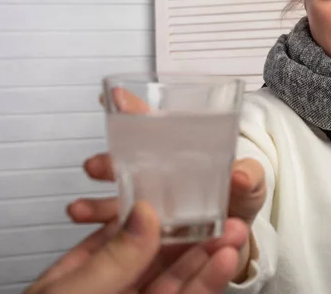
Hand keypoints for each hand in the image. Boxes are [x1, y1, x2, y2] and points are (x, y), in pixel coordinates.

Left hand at [26, 202, 247, 293]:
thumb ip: (112, 259)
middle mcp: (115, 293)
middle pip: (160, 258)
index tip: (186, 197)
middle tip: (222, 217)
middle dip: (193, 236)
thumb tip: (143, 214)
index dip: (158, 215)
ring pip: (179, 282)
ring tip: (233, 236)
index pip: (125, 236)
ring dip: (208, 258)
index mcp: (83, 277)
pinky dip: (205, 284)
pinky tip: (220, 264)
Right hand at [73, 89, 266, 282]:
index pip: (155, 127)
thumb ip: (249, 178)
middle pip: (129, 164)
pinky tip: (88, 232)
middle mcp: (161, 176)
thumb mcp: (250, 183)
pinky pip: (122, 232)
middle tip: (95, 167)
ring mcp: (152, 205)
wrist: (239, 235)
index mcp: (183, 154)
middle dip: (108, 163)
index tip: (112, 96)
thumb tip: (240, 175)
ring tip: (80, 209)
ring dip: (98, 202)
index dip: (135, 109)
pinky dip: (101, 231)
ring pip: (119, 200)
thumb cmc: (241, 199)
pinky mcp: (148, 234)